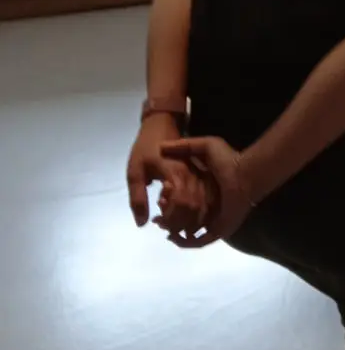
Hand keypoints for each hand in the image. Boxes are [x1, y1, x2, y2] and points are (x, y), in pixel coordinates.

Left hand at [127, 112, 207, 233]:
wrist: (161, 125)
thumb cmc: (145, 148)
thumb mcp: (134, 172)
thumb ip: (137, 198)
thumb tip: (142, 224)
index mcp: (176, 174)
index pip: (182, 203)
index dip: (172, 218)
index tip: (158, 220)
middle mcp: (193, 176)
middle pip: (196, 207)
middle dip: (181, 222)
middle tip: (163, 224)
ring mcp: (201, 175)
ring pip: (204, 204)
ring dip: (190, 218)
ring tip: (172, 222)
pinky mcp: (204, 175)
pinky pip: (207, 198)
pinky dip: (197, 210)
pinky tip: (184, 214)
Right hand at [160, 137, 255, 247]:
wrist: (246, 175)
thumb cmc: (229, 160)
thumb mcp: (206, 146)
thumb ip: (184, 146)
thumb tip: (160, 146)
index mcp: (204, 191)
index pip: (181, 202)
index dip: (167, 202)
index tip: (157, 198)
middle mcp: (208, 207)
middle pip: (182, 218)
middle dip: (167, 219)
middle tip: (157, 217)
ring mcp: (214, 220)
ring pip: (188, 231)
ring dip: (173, 230)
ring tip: (162, 224)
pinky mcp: (218, 230)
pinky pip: (199, 242)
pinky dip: (185, 242)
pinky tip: (173, 236)